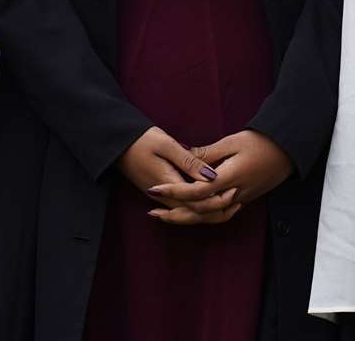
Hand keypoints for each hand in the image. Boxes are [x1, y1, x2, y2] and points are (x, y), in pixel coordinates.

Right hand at [117, 127, 237, 226]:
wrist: (117, 145)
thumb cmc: (141, 140)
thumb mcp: (166, 145)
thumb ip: (189, 162)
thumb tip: (212, 176)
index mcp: (169, 186)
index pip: (198, 205)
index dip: (218, 201)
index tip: (235, 189)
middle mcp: (166, 198)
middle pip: (196, 215)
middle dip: (218, 210)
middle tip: (238, 199)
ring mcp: (163, 198)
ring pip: (190, 214)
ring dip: (210, 211)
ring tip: (230, 202)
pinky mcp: (162, 195)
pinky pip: (184, 208)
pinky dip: (200, 207)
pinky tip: (211, 200)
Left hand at [156, 129, 292, 221]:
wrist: (288, 150)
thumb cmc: (261, 141)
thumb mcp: (232, 141)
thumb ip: (207, 152)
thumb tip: (184, 153)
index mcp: (229, 178)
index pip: (196, 191)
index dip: (173, 190)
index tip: (154, 188)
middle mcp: (234, 194)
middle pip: (200, 212)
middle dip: (175, 212)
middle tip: (153, 210)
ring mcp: (241, 199)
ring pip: (210, 217)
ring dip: (187, 218)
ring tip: (167, 215)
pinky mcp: (245, 199)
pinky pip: (221, 214)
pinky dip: (205, 216)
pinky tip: (193, 213)